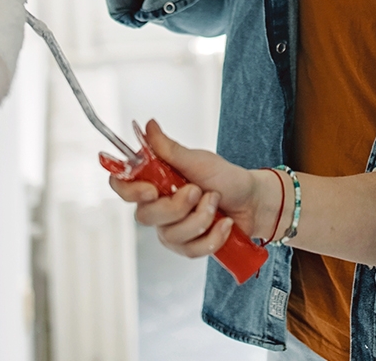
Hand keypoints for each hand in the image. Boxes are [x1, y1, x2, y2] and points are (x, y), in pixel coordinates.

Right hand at [106, 120, 271, 258]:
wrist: (252, 202)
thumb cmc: (224, 178)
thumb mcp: (198, 160)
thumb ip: (169, 149)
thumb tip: (149, 125)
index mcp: (155, 181)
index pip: (123, 187)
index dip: (129, 191)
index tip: (151, 190)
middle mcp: (157, 207)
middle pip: (146, 215)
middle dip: (178, 206)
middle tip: (198, 191)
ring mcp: (170, 230)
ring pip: (172, 235)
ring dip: (202, 218)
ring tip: (216, 203)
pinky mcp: (187, 247)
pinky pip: (191, 250)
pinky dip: (213, 236)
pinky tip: (225, 224)